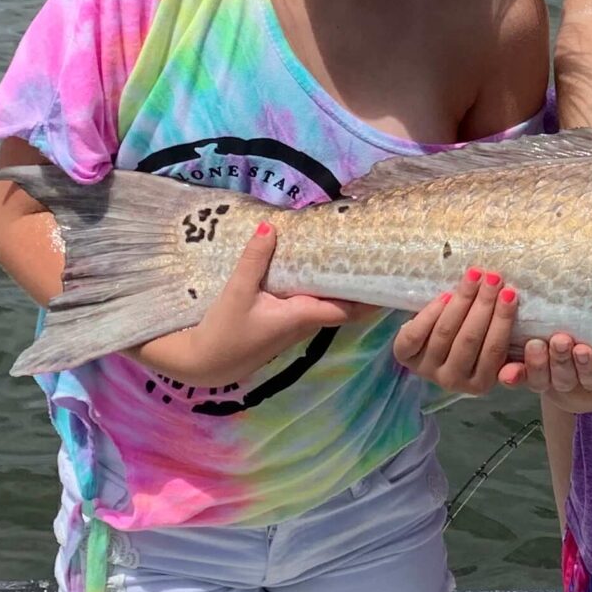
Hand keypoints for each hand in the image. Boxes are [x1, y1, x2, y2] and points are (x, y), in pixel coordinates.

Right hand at [131, 221, 356, 385]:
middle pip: (341, 304)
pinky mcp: (280, 326)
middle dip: (357, 284)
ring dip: (336, 286)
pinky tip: (311, 271)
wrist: (204, 364)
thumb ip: (254, 260)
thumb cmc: (223, 332)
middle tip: (371, 256)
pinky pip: (307, 305)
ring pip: (324, 304)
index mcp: (302, 316)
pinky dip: (315, 289)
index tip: (387, 278)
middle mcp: (304, 323)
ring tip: (347, 256)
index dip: (370, 296)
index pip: (347, 308)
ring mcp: (293, 327)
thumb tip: (271, 226)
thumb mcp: (236, 292)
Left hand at [391, 269, 519, 393]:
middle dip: (483, 304)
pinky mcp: (405, 357)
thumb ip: (514, 356)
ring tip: (474, 276)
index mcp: (480, 384)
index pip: (493, 350)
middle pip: (469, 339)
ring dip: (462, 300)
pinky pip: (415, 336)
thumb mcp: (499, 356)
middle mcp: (452, 381)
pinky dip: (430, 313)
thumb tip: (534, 347)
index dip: (502, 320)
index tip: (511, 292)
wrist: (434, 353)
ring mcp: (427, 370)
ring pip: (445, 333)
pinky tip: (446, 295)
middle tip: (494, 277)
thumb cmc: (477, 346)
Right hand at [500, 332, 591, 399]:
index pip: (532, 376)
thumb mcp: (532, 328)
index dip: (531, 366)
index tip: (533, 345)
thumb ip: (515, 331)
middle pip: (560, 378)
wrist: (589, 333)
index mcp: (540, 372)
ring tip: (582, 349)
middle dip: (558, 360)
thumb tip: (502, 316)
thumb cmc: (552, 326)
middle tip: (559, 340)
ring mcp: (588, 378)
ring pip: (586, 379)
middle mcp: (564, 378)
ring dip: (584, 365)